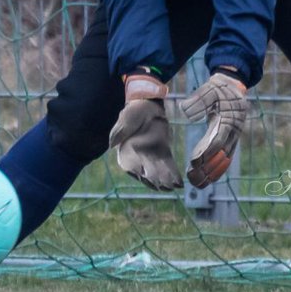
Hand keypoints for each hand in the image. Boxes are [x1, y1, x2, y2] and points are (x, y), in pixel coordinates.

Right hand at [108, 72, 182, 191]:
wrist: (147, 104)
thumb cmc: (133, 112)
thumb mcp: (125, 119)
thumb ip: (119, 131)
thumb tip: (112, 144)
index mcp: (126, 153)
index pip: (133, 167)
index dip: (140, 173)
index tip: (146, 177)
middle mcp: (139, 159)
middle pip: (148, 172)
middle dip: (156, 180)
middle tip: (164, 186)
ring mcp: (152, 157)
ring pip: (159, 172)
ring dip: (166, 180)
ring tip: (173, 187)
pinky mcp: (163, 152)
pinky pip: (169, 165)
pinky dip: (173, 174)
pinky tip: (179, 183)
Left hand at [179, 69, 248, 187]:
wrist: (234, 86)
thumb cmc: (219, 88)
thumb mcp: (209, 88)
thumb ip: (198, 99)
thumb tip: (184, 111)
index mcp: (229, 119)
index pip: (218, 140)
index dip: (207, 152)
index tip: (194, 162)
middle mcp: (234, 131)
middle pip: (222, 155)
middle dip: (208, 168)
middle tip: (193, 178)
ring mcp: (234, 136)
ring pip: (225, 160)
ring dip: (212, 173)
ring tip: (197, 183)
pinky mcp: (232, 139)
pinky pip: (227, 158)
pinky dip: (218, 170)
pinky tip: (208, 179)